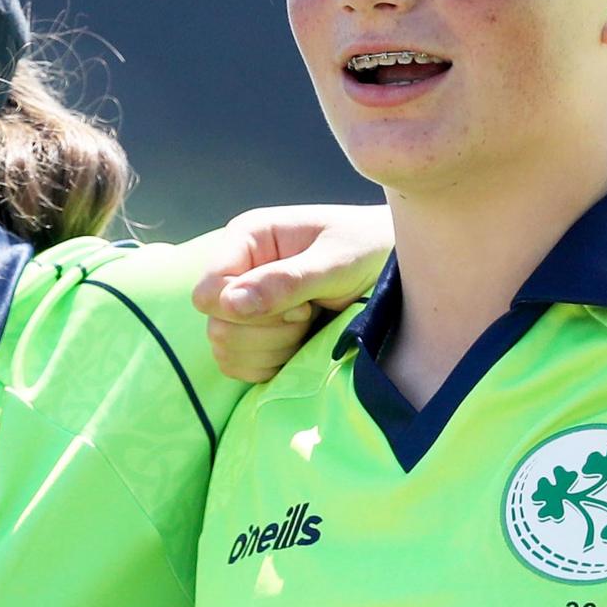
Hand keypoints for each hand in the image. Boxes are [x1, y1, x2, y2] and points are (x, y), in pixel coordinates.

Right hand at [189, 207, 391, 383]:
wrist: (398, 266)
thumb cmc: (368, 250)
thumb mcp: (335, 263)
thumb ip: (286, 282)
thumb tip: (229, 304)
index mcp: (248, 240)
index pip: (209, 292)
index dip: (245, 310)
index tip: (298, 305)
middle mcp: (238, 271)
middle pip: (217, 327)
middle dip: (268, 332)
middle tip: (310, 313)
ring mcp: (244, 304)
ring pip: (226, 351)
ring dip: (273, 349)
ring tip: (309, 325)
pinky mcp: (256, 333)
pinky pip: (239, 366)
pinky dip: (271, 365)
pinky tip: (302, 344)